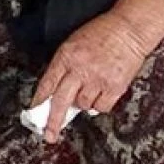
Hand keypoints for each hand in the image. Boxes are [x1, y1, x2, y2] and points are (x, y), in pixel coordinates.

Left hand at [31, 10, 151, 142]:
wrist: (128, 29)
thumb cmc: (102, 33)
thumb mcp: (74, 43)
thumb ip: (64, 65)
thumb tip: (56, 89)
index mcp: (66, 55)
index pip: (48, 82)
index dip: (39, 100)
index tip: (34, 112)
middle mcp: (79, 68)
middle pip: (61, 101)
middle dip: (53, 120)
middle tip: (49, 135)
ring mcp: (97, 79)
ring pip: (83, 105)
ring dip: (83, 102)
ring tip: (90, 88)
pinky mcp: (115, 87)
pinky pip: (101, 107)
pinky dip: (99, 104)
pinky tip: (102, 93)